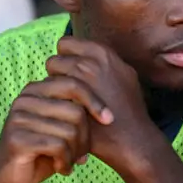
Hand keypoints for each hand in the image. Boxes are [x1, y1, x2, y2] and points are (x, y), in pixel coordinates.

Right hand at [0, 76, 113, 182]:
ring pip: (69, 131)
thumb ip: (78, 115)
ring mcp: (18, 118)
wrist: (8, 182)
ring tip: (71, 162)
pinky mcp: (17, 139)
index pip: (73, 84)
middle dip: (85, 137)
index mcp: (36, 90)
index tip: (109, 119)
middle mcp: (25, 99)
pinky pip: (58, 146)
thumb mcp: (62, 130)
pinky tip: (63, 169)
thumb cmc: (41, 153)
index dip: (95, 101)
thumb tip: (109, 111)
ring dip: (76, 153)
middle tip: (82, 154)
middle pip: (75, 111)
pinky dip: (66, 162)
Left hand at [45, 37, 163, 174]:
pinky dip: (51, 103)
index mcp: (102, 53)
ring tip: (63, 103)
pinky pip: (49, 96)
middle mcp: (89, 63)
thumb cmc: (129, 110)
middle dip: (56, 74)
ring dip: (52, 89)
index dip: (65, 57)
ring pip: (48, 78)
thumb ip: (103, 62)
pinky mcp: (69, 103)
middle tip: (65, 91)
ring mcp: (79, 83)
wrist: (133, 139)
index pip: (66, 43)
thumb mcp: (124, 75)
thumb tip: (85, 56)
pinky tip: (62, 114)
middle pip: (54, 59)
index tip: (70, 72)